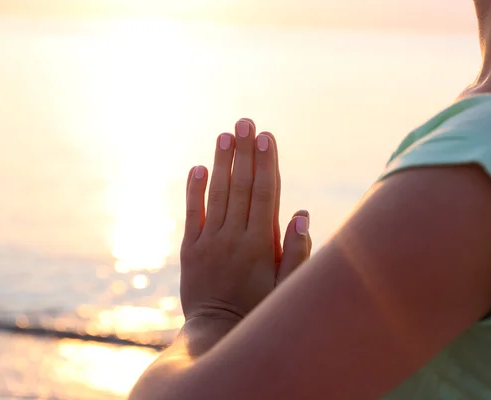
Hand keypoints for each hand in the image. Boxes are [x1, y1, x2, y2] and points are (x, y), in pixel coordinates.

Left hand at [180, 119, 311, 323]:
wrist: (215, 335)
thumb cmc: (259, 313)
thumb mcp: (286, 288)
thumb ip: (296, 252)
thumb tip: (300, 214)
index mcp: (259, 244)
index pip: (264, 194)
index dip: (266, 163)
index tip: (266, 136)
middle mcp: (233, 237)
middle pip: (240, 186)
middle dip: (244, 152)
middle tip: (245, 122)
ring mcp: (208, 242)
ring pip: (216, 194)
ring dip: (221, 162)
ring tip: (225, 134)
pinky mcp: (190, 250)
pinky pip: (192, 214)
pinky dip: (194, 190)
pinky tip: (198, 167)